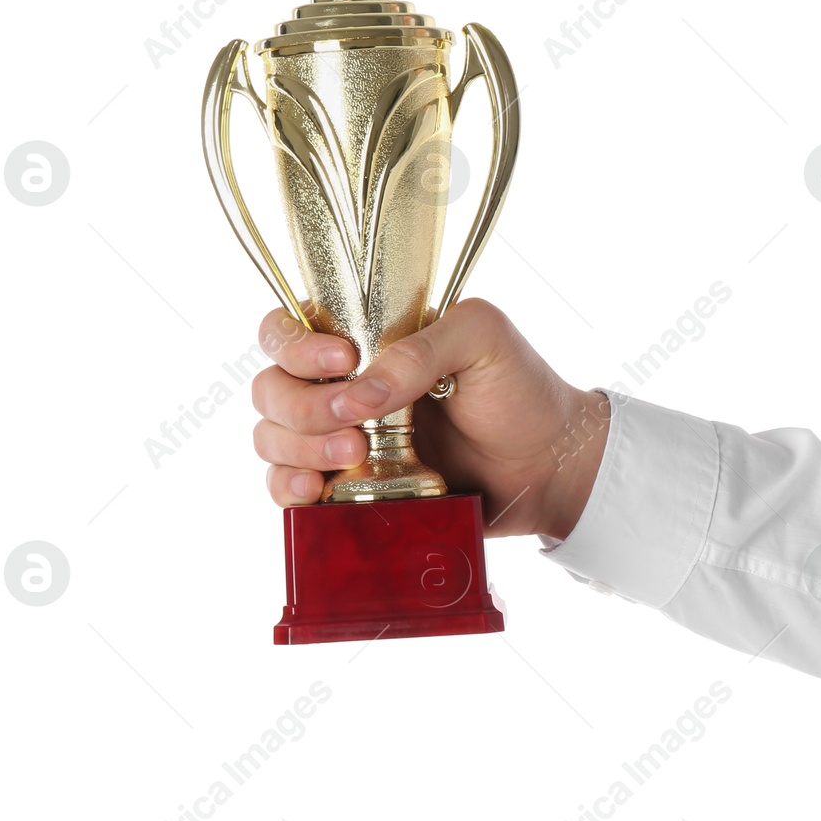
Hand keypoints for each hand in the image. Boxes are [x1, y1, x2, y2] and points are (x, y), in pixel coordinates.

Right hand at [250, 298, 607, 540]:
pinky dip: (288, 489)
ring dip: (299, 448)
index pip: (288, 329)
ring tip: (356, 458)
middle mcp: (341, 387)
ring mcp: (340, 440)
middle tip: (358, 423)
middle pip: (270, 388)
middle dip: (303, 406)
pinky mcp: (349, 491)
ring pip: (270, 438)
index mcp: (365, 339)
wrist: (550, 467)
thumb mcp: (483, 340)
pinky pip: (288, 490)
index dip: (296, 345)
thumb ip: (422, 348)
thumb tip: (360, 393)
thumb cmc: (521, 391)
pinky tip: (317, 491)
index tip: (344, 361)